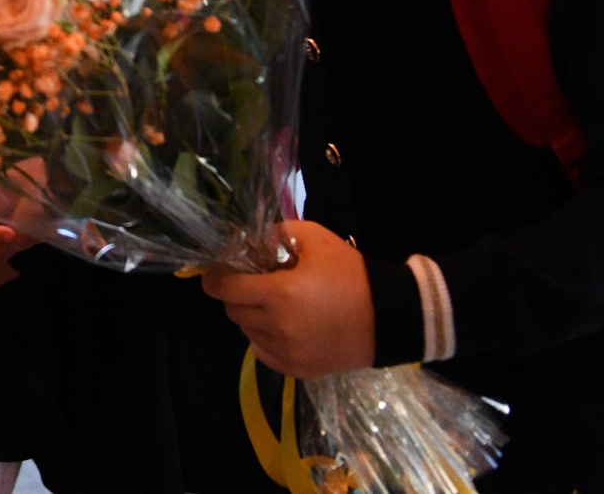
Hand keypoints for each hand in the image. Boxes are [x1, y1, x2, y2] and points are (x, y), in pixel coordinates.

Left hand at [200, 220, 375, 378]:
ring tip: (276, 305)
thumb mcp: (315, 239)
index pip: (225, 289)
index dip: (214, 279)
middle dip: (236, 295)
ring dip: (252, 317)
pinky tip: (284, 326)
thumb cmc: (351, 275)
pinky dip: (265, 339)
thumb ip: (277, 233)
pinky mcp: (297, 370)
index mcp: (279, 294)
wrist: (389, 318)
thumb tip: (246, 239)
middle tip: (255, 285)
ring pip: (248, 332)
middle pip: (234, 311)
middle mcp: (277, 327)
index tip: (214, 274)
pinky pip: (263, 353)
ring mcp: (287, 352)